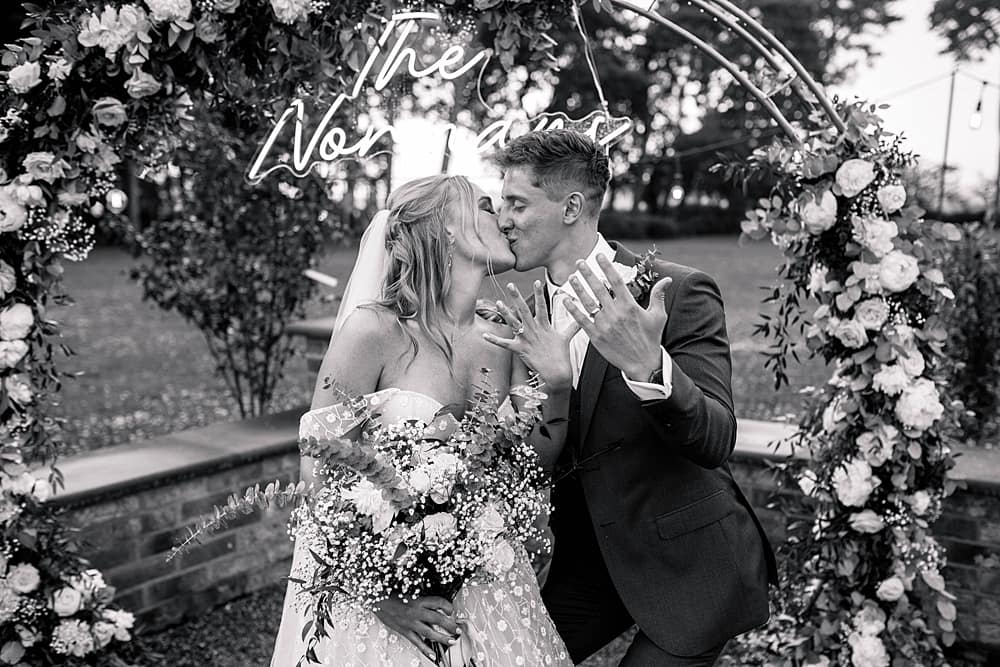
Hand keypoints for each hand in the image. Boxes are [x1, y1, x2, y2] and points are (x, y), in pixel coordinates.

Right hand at [373, 596, 460, 660]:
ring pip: (430, 632)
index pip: (438, 603)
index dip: (448, 606)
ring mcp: (410, 623)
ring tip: (451, 641)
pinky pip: (417, 642)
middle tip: (458, 629)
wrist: (377, 600)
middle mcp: (416, 612)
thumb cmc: (392, 594)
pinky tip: (432, 654)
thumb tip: (434, 604)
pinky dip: (425, 649)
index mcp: (418, 600)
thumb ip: (421, 598)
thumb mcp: (409, 591)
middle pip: (438, 619)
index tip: (452, 610)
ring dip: (442, 638)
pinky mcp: (404, 631)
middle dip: (450, 625)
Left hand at [482, 280, 578, 391]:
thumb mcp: (566, 338)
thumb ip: (572, 326)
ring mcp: (526, 339)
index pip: (541, 305)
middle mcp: (534, 330)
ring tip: (498, 303)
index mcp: (544, 325)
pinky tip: (485, 335)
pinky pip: (505, 344)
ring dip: (505, 313)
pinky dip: (494, 340)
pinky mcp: (520, 349)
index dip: (538, 293)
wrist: (557, 371)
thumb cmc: (561, 355)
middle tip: (511, 285)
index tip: (536, 282)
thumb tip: (582, 319)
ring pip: (514, 323)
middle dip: (517, 297)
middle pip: (524, 310)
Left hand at [563, 254, 672, 380]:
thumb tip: (667, 279)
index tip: (599, 256)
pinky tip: (566, 300)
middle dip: (588, 273)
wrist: (643, 363)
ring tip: (571, 277)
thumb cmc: (651, 338)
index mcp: (629, 306)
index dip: (607, 267)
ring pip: (588, 302)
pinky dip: (573, 309)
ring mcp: (604, 325)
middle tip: (579, 262)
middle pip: (598, 288)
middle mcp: (615, 313)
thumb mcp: (658, 316)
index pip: (616, 281)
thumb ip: (658, 295)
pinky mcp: (596, 336)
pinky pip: (582, 320)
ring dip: (578, 288)